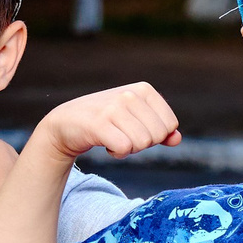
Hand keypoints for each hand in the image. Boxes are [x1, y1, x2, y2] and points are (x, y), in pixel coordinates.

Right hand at [33, 84, 181, 162]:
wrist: (66, 123)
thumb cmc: (106, 121)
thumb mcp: (135, 119)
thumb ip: (160, 128)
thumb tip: (176, 138)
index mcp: (143, 89)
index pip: (170, 125)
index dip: (155, 135)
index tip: (136, 129)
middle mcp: (130, 94)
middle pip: (157, 136)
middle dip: (142, 143)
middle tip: (123, 135)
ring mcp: (114, 107)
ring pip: (142, 143)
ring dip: (128, 149)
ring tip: (113, 138)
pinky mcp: (99, 123)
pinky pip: (124, 148)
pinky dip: (116, 153)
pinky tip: (105, 144)